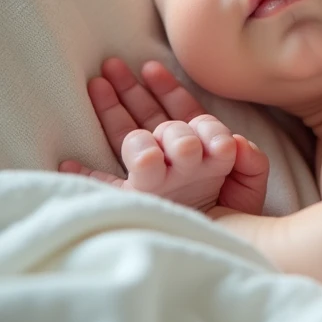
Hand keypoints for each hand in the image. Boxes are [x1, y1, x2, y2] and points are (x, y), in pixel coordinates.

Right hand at [59, 58, 268, 213]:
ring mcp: (154, 183)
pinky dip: (88, 177)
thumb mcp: (252, 186)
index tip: (150, 70)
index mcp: (200, 152)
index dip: (167, 90)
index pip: (183, 112)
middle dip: (131, 91)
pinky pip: (109, 188)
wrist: (235, 255)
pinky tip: (69, 165)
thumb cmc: (245, 222)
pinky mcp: (139, 206)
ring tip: (97, 86)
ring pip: (128, 139)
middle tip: (112, 66)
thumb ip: (250, 161)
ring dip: (111, 112)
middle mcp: (174, 163)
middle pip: (150, 119)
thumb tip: (232, 141)